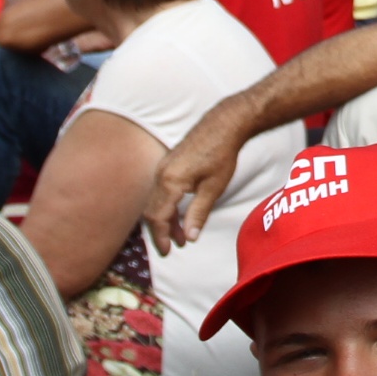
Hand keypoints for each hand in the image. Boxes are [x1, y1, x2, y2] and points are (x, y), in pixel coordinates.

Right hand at [143, 98, 251, 252]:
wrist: (224, 123)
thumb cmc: (222, 155)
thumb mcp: (213, 188)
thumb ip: (198, 213)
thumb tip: (190, 237)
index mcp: (170, 181)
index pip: (158, 217)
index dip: (162, 237)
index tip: (169, 251)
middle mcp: (161, 174)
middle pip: (152, 210)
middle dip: (162, 230)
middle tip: (175, 246)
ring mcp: (163, 166)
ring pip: (156, 200)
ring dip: (166, 218)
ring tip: (182, 233)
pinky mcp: (168, 162)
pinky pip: (160, 190)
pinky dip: (167, 205)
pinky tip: (180, 212)